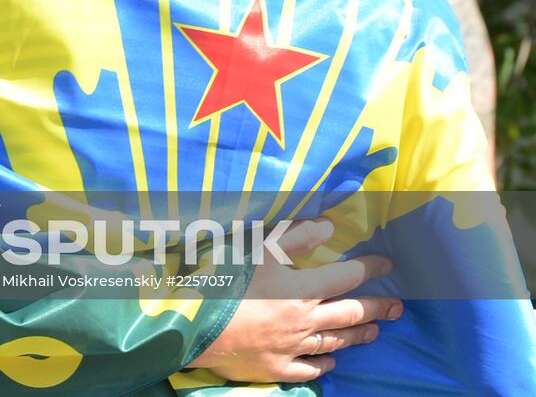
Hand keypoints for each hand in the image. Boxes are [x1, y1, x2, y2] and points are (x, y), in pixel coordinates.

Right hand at [189, 218, 401, 382]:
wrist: (197, 328)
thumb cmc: (224, 283)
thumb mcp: (255, 250)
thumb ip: (293, 237)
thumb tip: (328, 226)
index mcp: (300, 289)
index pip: (346, 277)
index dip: (370, 268)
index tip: (388, 264)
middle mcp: (304, 320)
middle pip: (351, 314)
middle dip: (378, 307)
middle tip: (398, 306)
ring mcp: (293, 347)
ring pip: (336, 343)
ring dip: (358, 335)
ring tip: (374, 331)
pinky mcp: (278, 367)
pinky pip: (311, 368)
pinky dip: (325, 363)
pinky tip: (331, 360)